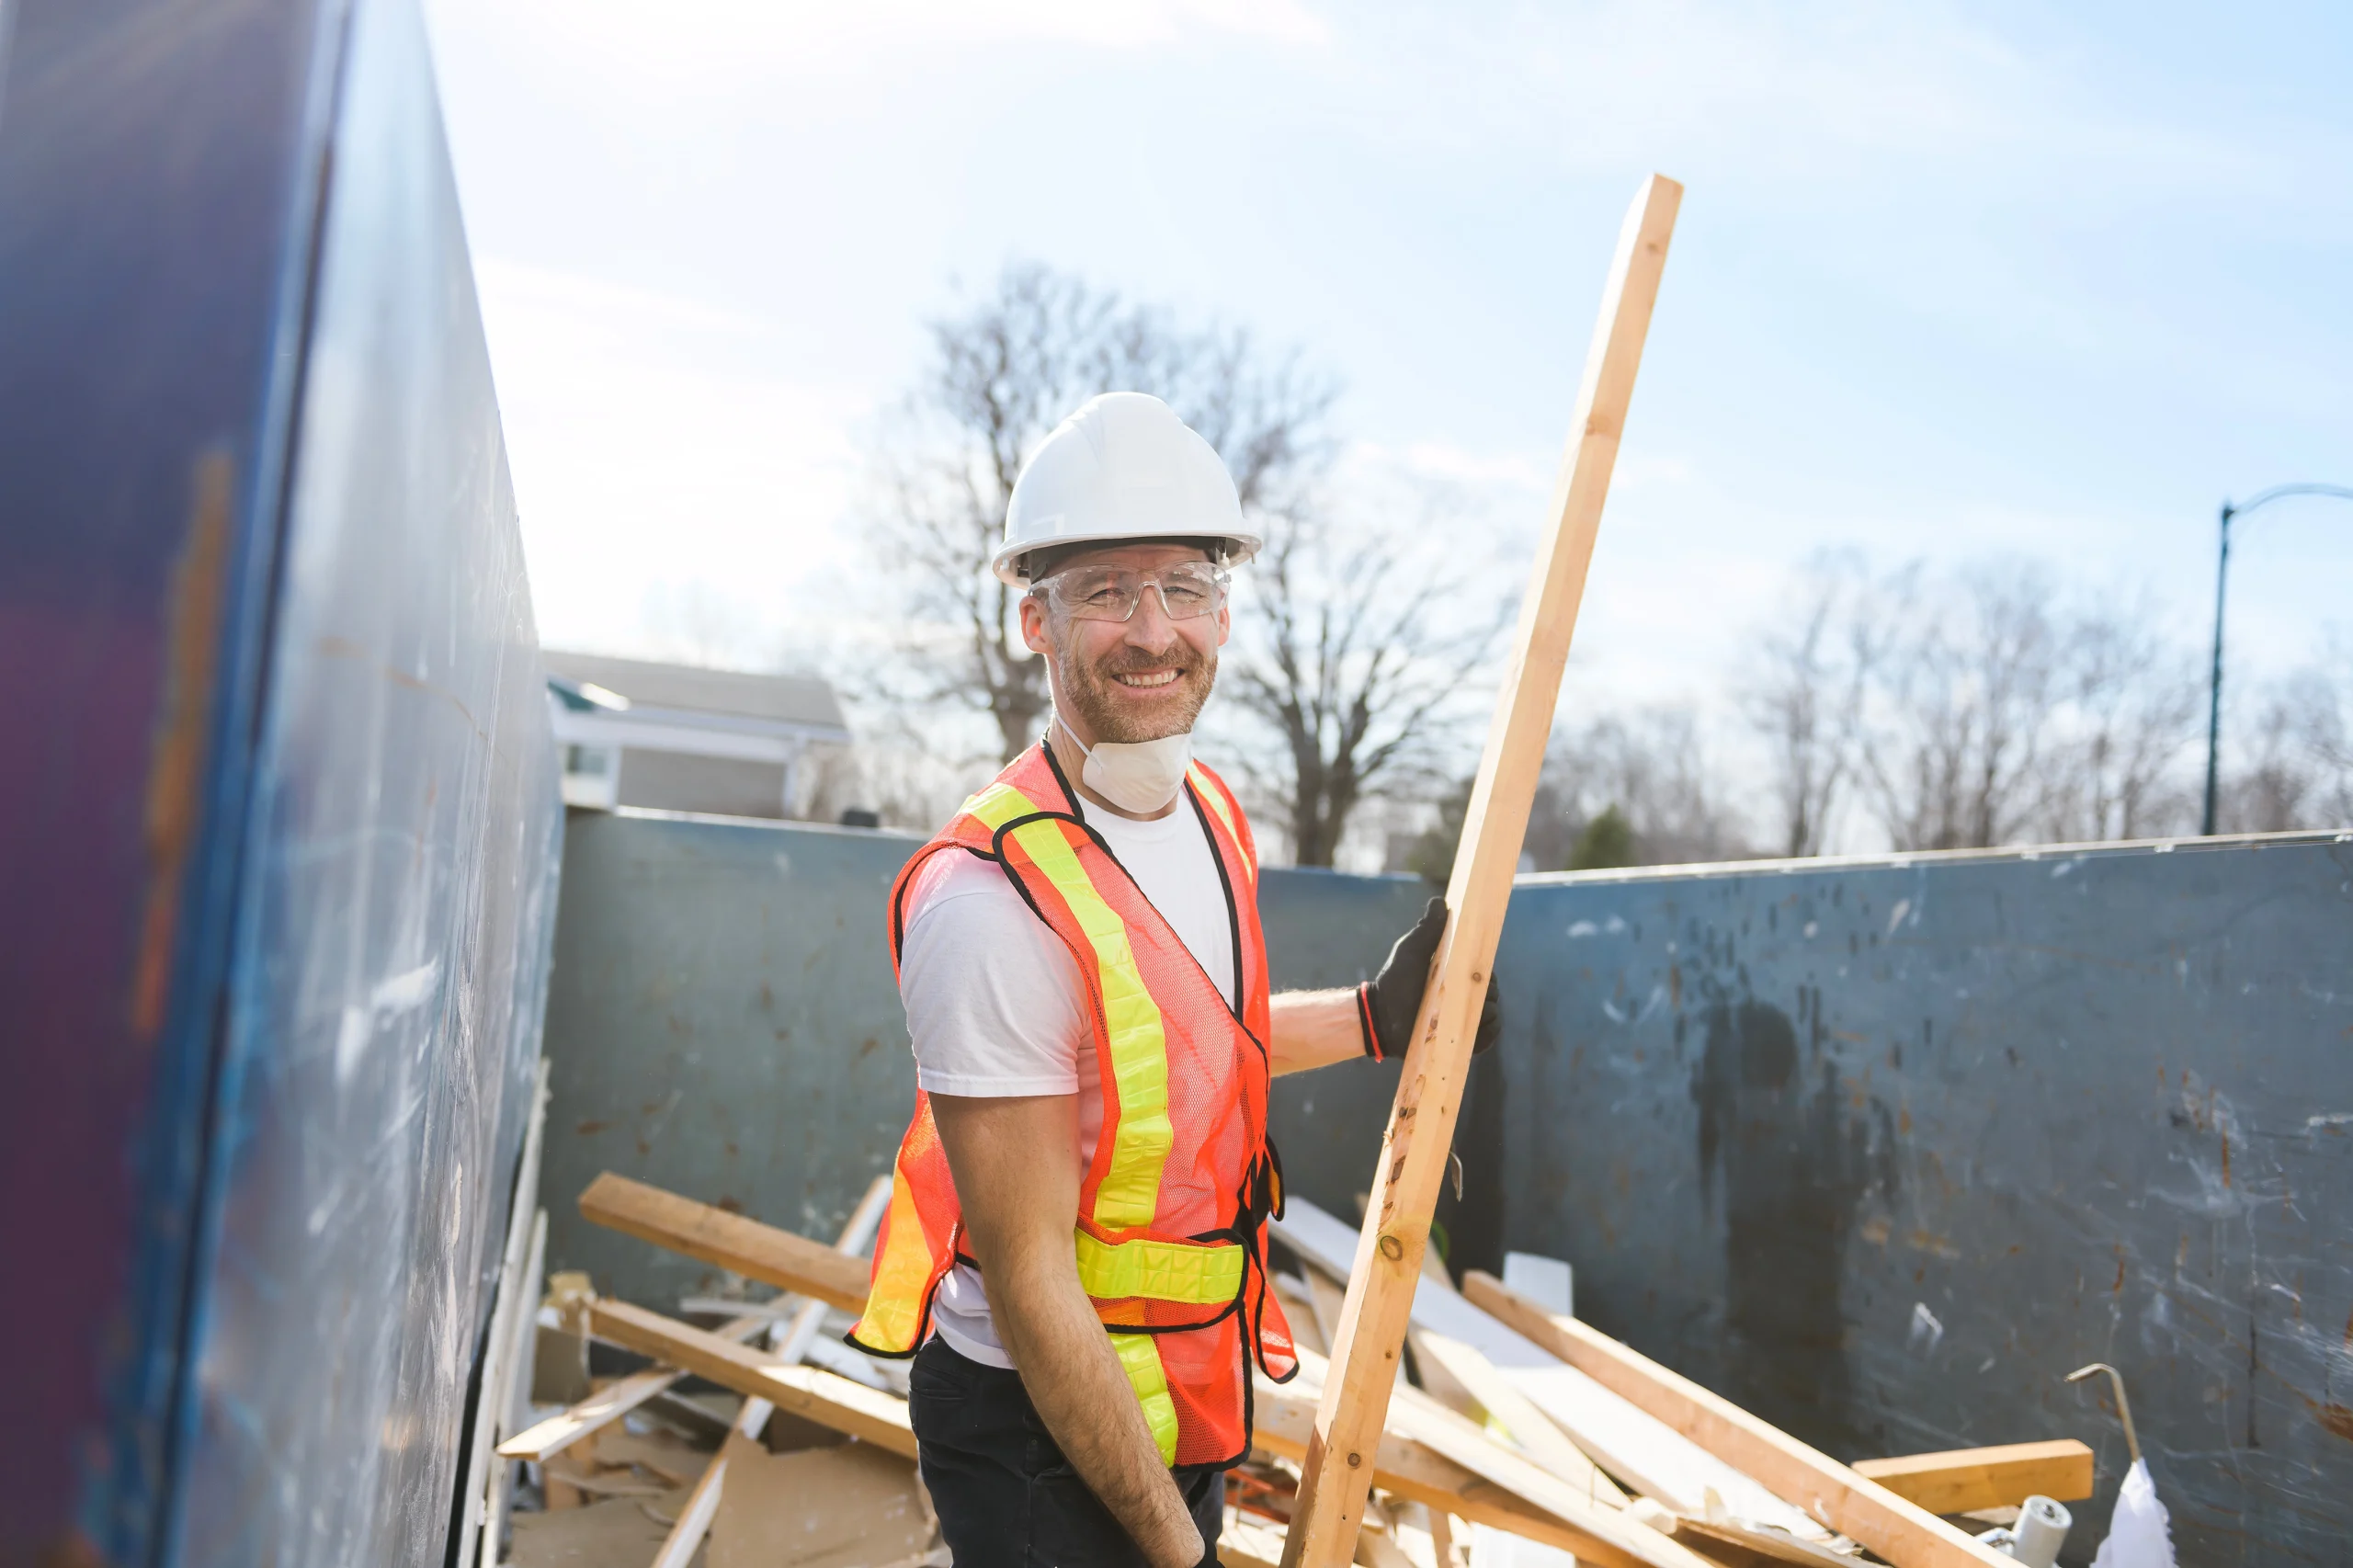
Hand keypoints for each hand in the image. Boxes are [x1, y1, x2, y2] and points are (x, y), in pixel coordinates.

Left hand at [1358, 896, 1500, 1061]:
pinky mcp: (1462, 1041)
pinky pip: (1486, 1037)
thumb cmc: (1396, 980)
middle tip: (1468, 991)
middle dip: (1487, 991)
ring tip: (1466, 1009)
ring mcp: (1463, 1020)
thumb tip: (1440, 901)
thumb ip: (1427, 929)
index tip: (1476, 970)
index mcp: (1457, 976)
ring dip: (1486, 1011)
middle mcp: (1464, 998)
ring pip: (1492, 1014)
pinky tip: (1476, 1025)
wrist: (1381, 1016)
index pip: (1484, 972)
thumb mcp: (1412, 950)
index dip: (1484, 971)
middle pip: (1491, 993)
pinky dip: (1488, 1032)